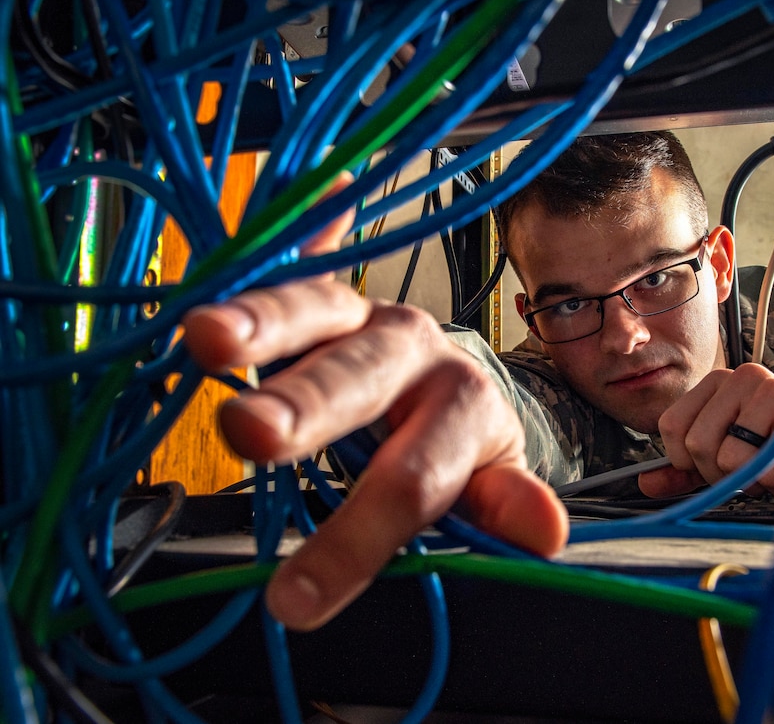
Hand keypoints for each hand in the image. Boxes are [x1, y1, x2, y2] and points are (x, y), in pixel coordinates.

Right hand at [182, 179, 567, 630]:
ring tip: (206, 337)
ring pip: (313, 309)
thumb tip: (547, 533)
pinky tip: (291, 194)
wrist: (449, 390)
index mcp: (462, 405)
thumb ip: (504, 504)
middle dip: (305, 407)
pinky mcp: (322, 291)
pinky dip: (296, 220)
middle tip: (251, 433)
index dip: (357, 540)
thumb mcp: (486, 481)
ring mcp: (361, 312)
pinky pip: (304, 249)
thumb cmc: (458, 445)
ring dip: (260, 322)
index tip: (296, 600)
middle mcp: (412, 348)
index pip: (411, 477)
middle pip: (358, 380)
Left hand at [637, 363, 773, 498]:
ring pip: (728, 458)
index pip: (671, 427)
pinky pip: (764, 466)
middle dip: (722, 475)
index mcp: (718, 382)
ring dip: (753, 480)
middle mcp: (742, 376)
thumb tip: (645, 483)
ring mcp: (772, 388)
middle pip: (697, 444)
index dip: (690, 461)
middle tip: (755, 470)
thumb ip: (686, 471)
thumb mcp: (726, 464)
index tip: (722, 464)